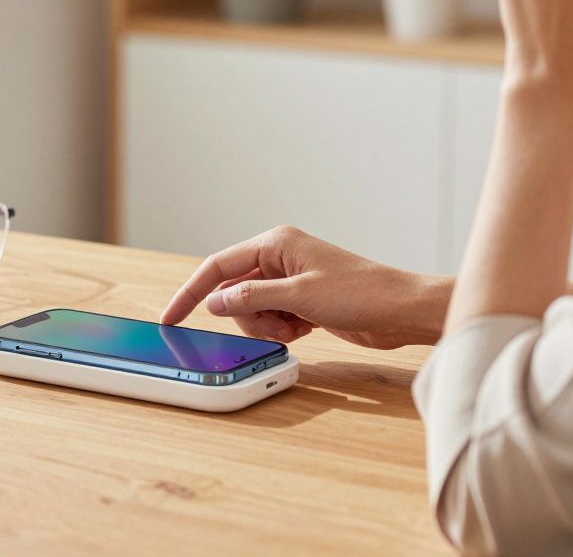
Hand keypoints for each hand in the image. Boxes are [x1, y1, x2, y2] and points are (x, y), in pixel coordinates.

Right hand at [160, 226, 447, 349]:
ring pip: (250, 309)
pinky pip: (270, 318)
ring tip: (297, 327)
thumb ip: (251, 298)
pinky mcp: (300, 300)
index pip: (218, 266)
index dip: (192, 293)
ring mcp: (289, 280)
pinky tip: (307, 328)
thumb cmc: (361, 294)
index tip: (171, 317)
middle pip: (233, 293)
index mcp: (275, 243)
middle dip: (246, 317)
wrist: (401, 311)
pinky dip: (281, 329)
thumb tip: (214, 301)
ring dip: (265, 326)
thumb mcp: (299, 297)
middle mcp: (278, 258)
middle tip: (277, 325)